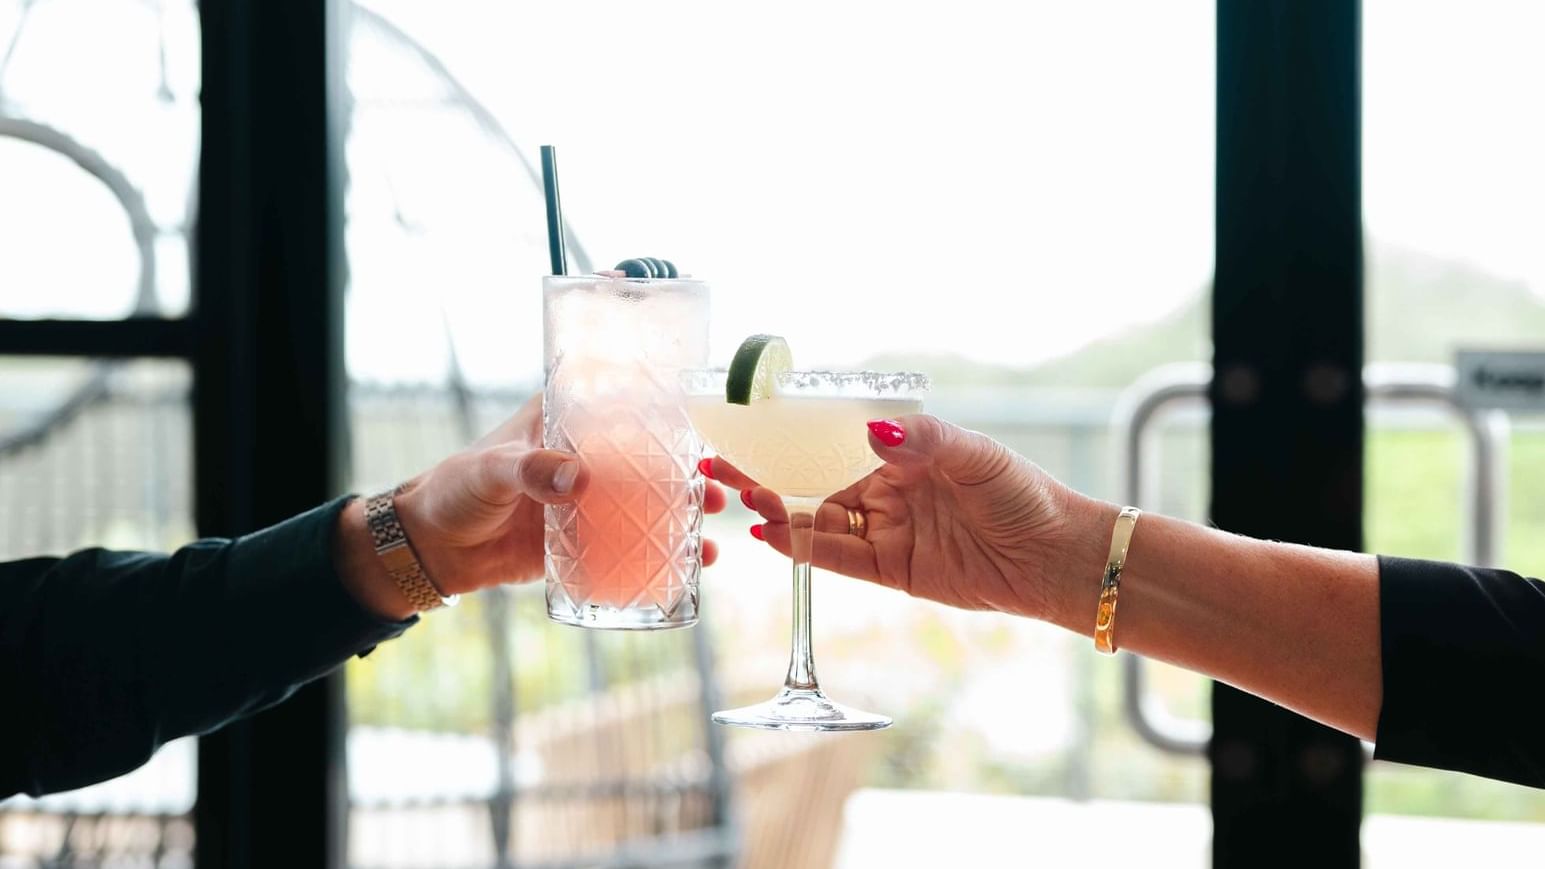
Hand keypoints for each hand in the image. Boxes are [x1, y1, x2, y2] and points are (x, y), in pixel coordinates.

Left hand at [339, 394, 726, 618]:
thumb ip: (531, 470)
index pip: (619, 399)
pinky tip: (693, 565)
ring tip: (714, 525)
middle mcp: (585, 456)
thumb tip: (579, 479)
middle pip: (649, 456)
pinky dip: (662, 553)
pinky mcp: (584, 539)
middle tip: (716, 483)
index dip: (662, 400)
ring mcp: (588, 499)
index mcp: (564, 421)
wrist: (434, 549)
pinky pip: (631, 544)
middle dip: (688, 468)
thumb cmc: (456, 491)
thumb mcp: (491, 472)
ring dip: (684, 511)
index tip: (704, 408)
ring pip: (648, 500)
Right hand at [710, 414, 1110, 623]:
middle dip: (767, 475)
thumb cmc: (1022, 494)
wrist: (1054, 557)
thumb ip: (923, 442)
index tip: (750, 427)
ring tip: (741, 498)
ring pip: (817, 521)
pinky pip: (836, 557)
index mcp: (901, 454)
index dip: (791, 438)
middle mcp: (885, 491)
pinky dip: (803, 547)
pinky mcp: (889, 570)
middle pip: (813, 482)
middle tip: (720, 466)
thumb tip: (876, 430)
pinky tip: (771, 532)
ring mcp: (884, 531)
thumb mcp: (975, 456)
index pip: (833, 442)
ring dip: (779, 511)